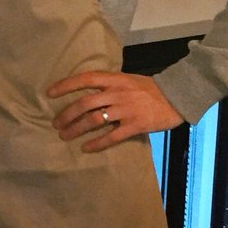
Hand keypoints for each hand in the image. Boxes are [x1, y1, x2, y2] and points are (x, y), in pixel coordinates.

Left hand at [47, 71, 182, 152]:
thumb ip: (108, 84)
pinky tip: (86, 148)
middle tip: (56, 124)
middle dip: (66, 114)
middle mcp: (117, 93)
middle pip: (84, 103)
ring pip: (94, 120)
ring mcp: (126, 109)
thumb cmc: (149, 88)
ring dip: (76, 129)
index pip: (84, 79)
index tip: (49, 94)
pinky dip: (96, 143)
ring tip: (65, 136)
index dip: (65, 85)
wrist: (178, 97)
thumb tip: (84, 91)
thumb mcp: (127, 79)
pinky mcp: (135, 125)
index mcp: (114, 79)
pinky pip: (111, 136)